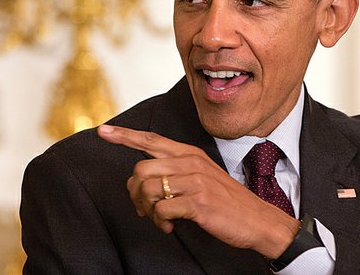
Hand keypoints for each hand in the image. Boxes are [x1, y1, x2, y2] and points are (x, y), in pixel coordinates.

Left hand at [97, 124, 299, 258]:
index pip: (150, 140)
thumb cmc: (225, 201)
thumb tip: (141, 181)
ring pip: (147, 190)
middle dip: (135, 194)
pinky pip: (161, 210)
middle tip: (145, 210)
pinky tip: (171, 227)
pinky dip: (160, 223)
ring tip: (160, 220)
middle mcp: (190, 162)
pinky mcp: (197, 202)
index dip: (123, 136)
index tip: (102, 131)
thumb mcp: (201, 176)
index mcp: (189, 153)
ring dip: (146, 211)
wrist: (257, 220)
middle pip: (140, 170)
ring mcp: (194, 181)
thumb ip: (174, 170)